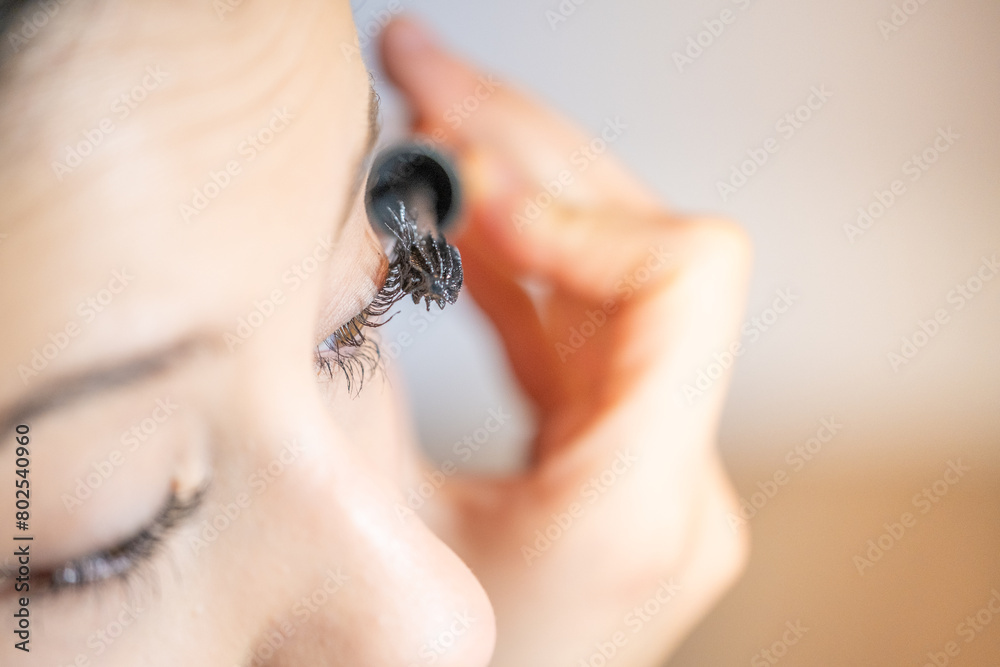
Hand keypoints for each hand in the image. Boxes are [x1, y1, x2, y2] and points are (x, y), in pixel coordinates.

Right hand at [381, 18, 751, 666]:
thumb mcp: (368, 535)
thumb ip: (356, 391)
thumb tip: (336, 244)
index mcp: (637, 508)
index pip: (688, 280)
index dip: (575, 205)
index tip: (465, 186)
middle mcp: (677, 479)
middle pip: (637, 251)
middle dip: (519, 151)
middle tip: (420, 77)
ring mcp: (657, 468)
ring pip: (605, 280)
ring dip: (509, 195)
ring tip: (419, 131)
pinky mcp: (620, 463)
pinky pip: (579, 332)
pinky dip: (512, 266)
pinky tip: (449, 224)